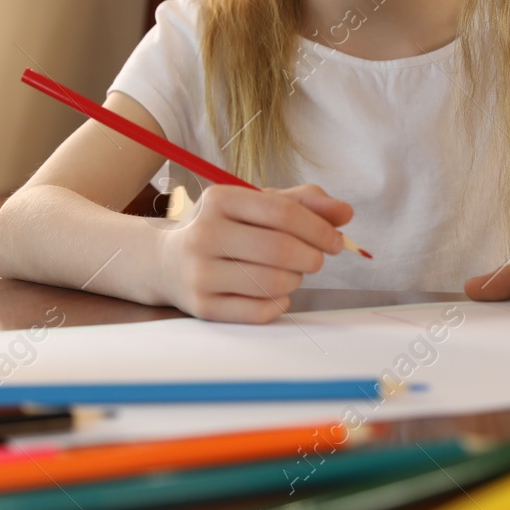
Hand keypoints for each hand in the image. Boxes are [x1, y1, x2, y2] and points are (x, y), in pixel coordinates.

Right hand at [156, 183, 351, 323]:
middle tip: (315, 259)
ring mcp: (200, 273)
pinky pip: (261, 310)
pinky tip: (272, 291)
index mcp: (218, 199)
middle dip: (312, 257)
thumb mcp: (253, 204)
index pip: (282, 212)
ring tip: (289, 273)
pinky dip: (279, 302)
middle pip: (281, 249)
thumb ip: (301, 202)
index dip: (319, 228)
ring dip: (296, 280)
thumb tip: (345, 212)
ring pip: (274, 282)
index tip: (336, 240)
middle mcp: (204, 234)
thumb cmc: (221, 228)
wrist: (164, 260)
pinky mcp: (203, 307)